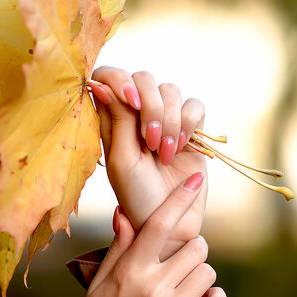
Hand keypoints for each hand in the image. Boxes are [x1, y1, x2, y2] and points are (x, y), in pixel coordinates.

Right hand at [65, 174, 226, 296]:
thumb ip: (118, 249)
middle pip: (195, 247)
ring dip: (201, 278)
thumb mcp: (99, 287)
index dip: (179, 199)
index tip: (195, 182)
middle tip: (178, 269)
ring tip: (184, 292)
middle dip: (192, 253)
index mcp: (128, 271)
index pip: (158, 224)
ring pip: (207, 273)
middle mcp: (150, 287)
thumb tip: (124, 212)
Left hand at [87, 67, 207, 258]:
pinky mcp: (190, 127)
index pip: (108, 76)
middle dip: (151, 107)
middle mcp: (135, 114)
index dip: (120, 79)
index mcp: (110, 119)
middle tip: (150, 141)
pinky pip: (195, 104)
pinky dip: (189, 123)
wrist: (171, 220)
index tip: (131, 102)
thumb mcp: (121, 160)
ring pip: (171, 90)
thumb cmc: (137, 196)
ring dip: (170, 121)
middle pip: (143, 78)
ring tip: (165, 154)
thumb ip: (116, 120)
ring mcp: (164, 118)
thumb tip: (102, 82)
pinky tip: (182, 148)